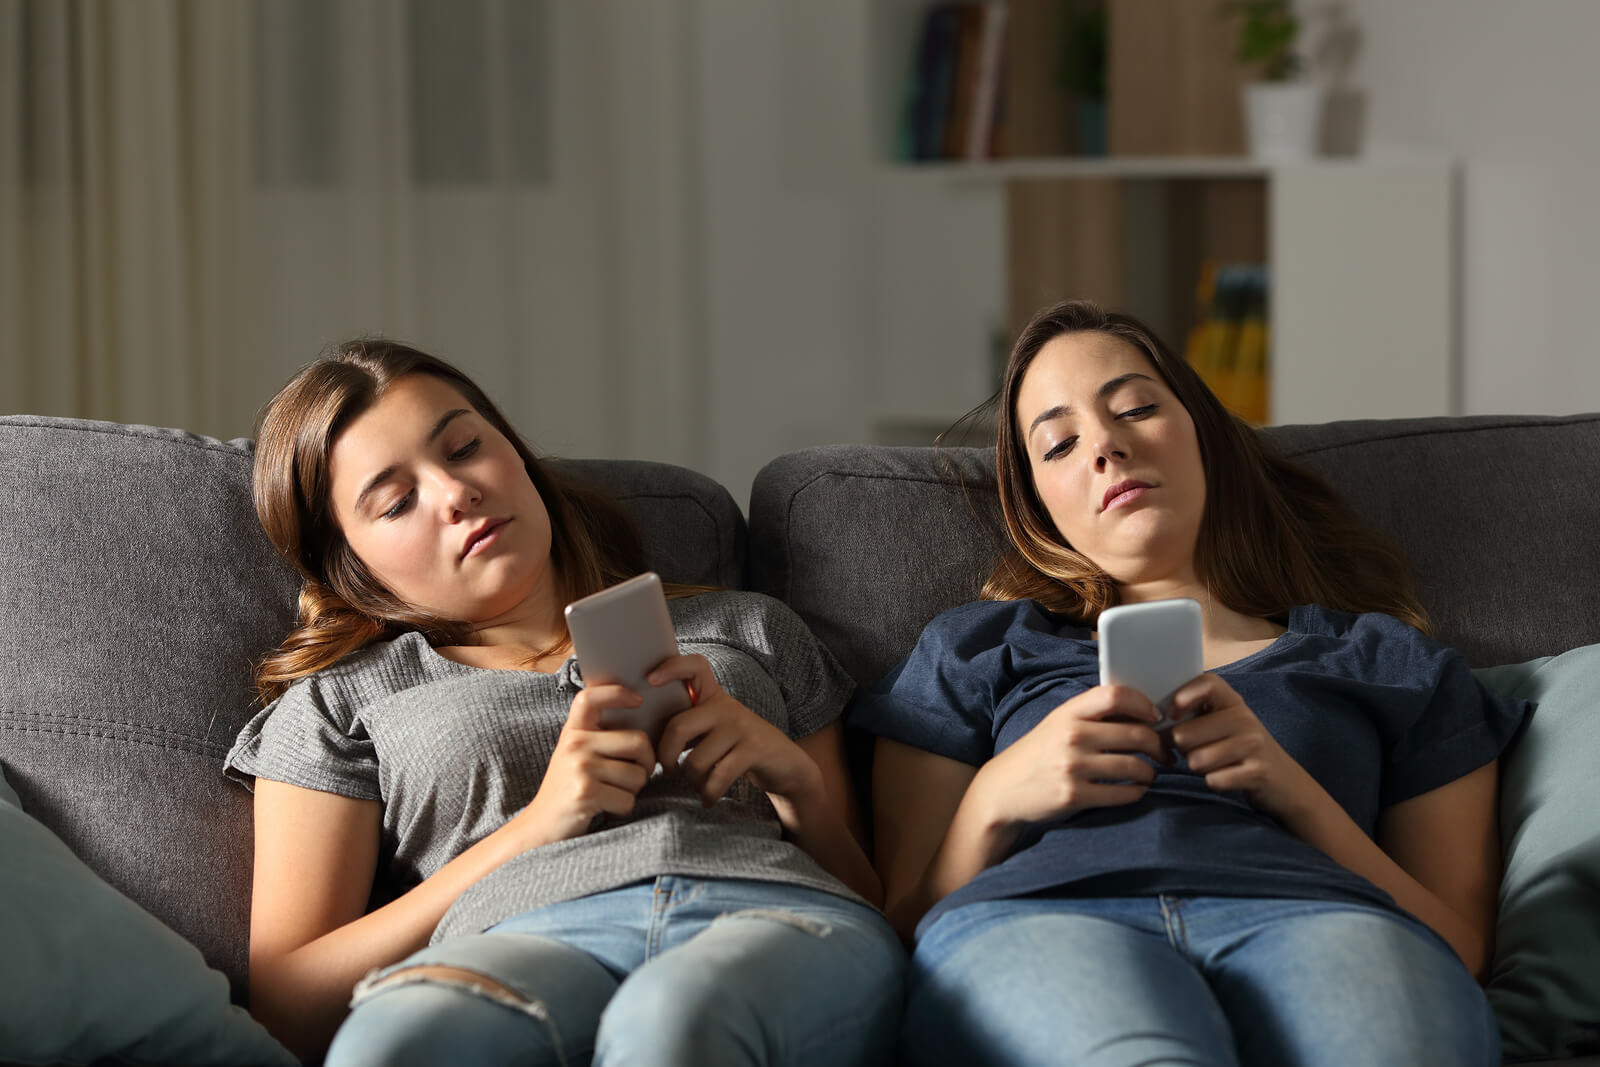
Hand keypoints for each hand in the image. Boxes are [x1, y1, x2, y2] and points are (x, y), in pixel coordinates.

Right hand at [516, 683, 656, 842]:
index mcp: (572, 732)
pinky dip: (623, 808)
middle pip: (639, 742)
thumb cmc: (567, 791)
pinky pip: (628, 798)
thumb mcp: (575, 756)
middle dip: (646, 764)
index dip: (617, 693)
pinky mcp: (586, 793)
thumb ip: (598, 738)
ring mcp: (579, 767)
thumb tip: (641, 722)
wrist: (539, 828)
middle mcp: (575, 744)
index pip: (591, 697)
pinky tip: (604, 808)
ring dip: (633, 790)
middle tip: (635, 775)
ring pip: (638, 774)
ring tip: (611, 794)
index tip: (638, 700)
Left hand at [649, 653, 822, 808]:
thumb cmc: (737, 748)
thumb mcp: (714, 729)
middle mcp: (726, 707)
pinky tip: (708, 799)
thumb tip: (645, 738)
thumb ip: (687, 725)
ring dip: (692, 781)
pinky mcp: (754, 749)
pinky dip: (709, 793)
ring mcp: (742, 727)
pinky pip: (718, 776)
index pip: (694, 666)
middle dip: (666, 756)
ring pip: (696, 759)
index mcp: (713, 697)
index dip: (671, 667)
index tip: (650, 680)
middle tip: (668, 769)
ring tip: (698, 786)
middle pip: (679, 726)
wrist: (785, 764)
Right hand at [971, 685, 1167, 829]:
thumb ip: (1092, 716)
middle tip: (1165, 753)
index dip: (1143, 704)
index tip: (1156, 716)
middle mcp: (1071, 736)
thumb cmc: (1039, 753)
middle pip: (1136, 734)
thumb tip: (1142, 715)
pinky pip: (1123, 794)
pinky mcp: (1075, 796)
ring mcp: (1073, 767)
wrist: (1004, 789)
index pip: (1115, 696)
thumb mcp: (1058, 724)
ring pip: (1135, 766)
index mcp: (1068, 713)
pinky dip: (1137, 792)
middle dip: (1159, 745)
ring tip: (1149, 773)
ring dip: (1150, 772)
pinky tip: (1135, 789)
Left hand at [1166, 673, 1318, 820]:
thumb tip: (1152, 719)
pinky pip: (1214, 779)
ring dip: (1197, 767)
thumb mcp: (1222, 724)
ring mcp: (1254, 745)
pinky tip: (1227, 777)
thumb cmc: (1239, 750)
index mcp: (1232, 702)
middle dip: (1182, 749)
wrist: (1285, 782)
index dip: (1183, 696)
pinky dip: (1214, 782)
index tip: (1173, 714)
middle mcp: (1245, 719)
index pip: (1207, 683)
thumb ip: (1193, 715)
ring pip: (1196, 760)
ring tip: (1214, 764)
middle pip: (1185, 733)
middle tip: (1197, 751)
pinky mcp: (1258, 772)